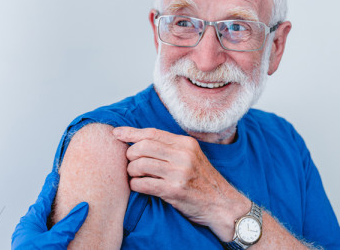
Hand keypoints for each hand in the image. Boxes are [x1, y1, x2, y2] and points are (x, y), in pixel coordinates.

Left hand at [11, 172, 88, 249]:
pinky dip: (53, 229)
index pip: (43, 199)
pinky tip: (61, 232)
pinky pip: (45, 234)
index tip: (54, 175)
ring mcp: (30, 241)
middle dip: (52, 201)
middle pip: (42, 210)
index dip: (51, 186)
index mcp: (29, 222)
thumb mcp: (55, 240)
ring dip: (54, 217)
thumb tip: (81, 207)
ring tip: (64, 210)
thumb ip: (69, 224)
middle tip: (61, 190)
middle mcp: (28, 230)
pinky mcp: (35, 248)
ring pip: (43, 223)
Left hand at [113, 126, 249, 240]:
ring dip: (132, 171)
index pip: (152, 133)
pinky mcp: (174, 191)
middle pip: (143, 147)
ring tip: (135, 176)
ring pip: (140, 164)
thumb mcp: (192, 157)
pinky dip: (135, 185)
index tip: (116, 133)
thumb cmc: (203, 181)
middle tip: (131, 163)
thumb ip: (171, 148)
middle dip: (130, 155)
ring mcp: (179, 173)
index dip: (131, 132)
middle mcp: (183, 155)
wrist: (223, 205)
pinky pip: (143, 184)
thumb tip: (140, 141)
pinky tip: (139, 186)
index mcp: (186, 144)